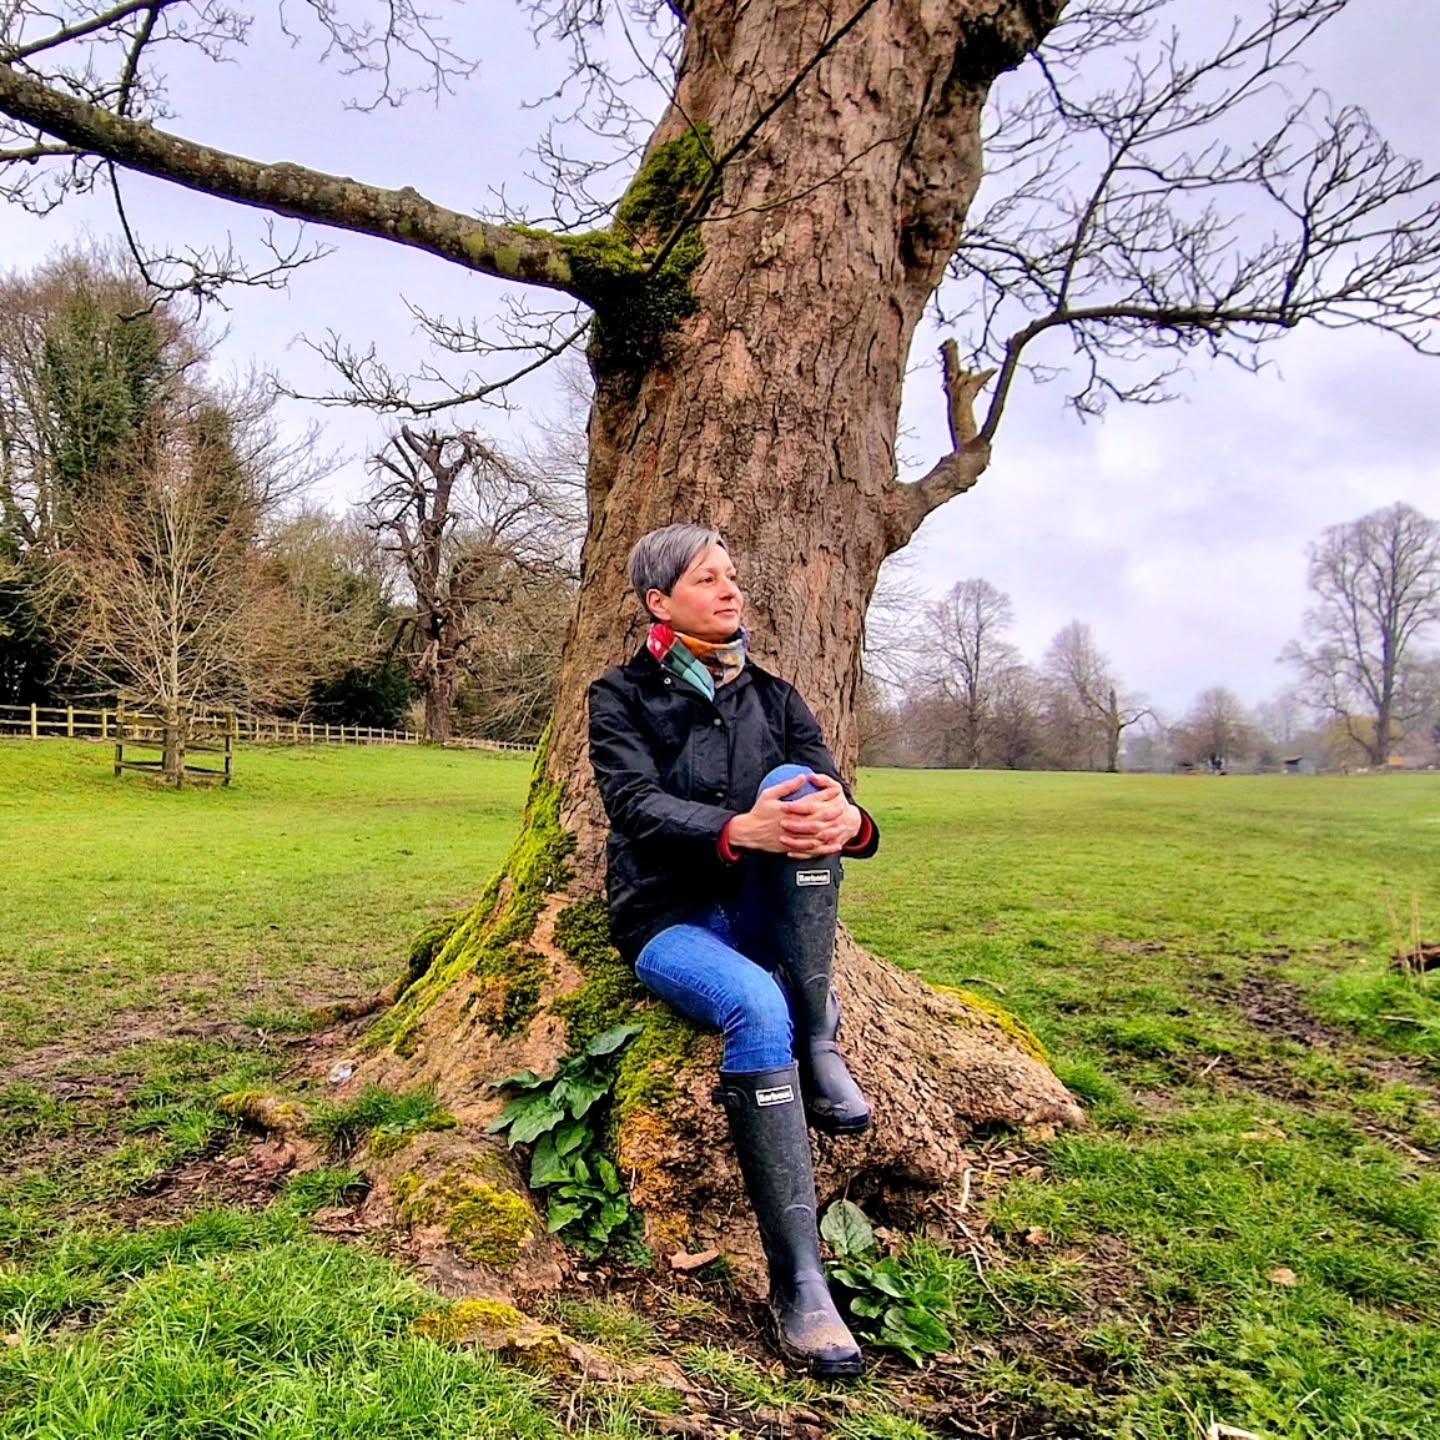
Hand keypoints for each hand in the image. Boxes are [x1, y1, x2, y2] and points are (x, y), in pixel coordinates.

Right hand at [727, 772, 861, 858]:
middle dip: (833, 814)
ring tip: (842, 827)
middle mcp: (794, 825)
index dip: (826, 799)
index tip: (835, 794)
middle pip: (819, 820)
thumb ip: (787, 786)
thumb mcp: (769, 794)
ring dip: (832, 832)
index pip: (813, 803)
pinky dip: (825, 849)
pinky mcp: (793, 848)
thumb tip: (803, 777)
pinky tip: (834, 846)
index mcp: (790, 811)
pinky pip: (812, 851)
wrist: (749, 833)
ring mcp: (794, 838)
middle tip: (842, 809)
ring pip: (818, 837)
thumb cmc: (759, 812)